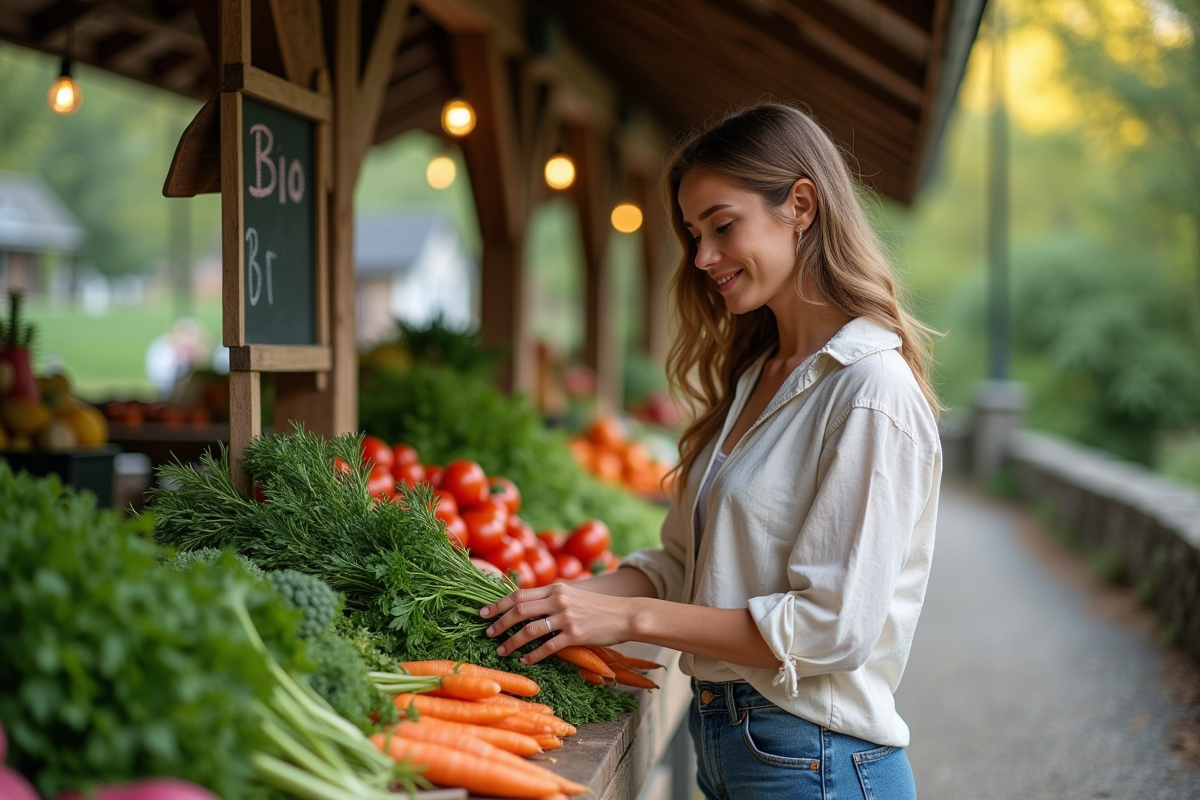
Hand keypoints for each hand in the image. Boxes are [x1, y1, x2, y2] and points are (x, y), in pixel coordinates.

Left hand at [480, 583, 634, 664]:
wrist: (626, 614)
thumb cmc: (597, 607)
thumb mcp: (573, 595)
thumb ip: (551, 598)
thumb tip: (526, 606)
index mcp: (556, 588)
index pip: (519, 594)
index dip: (498, 604)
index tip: (483, 613)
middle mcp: (558, 600)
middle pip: (519, 609)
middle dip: (499, 622)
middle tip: (488, 633)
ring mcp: (566, 617)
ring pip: (530, 630)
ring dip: (512, 642)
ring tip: (501, 650)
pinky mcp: (575, 635)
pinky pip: (547, 647)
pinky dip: (532, 655)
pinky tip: (524, 660)